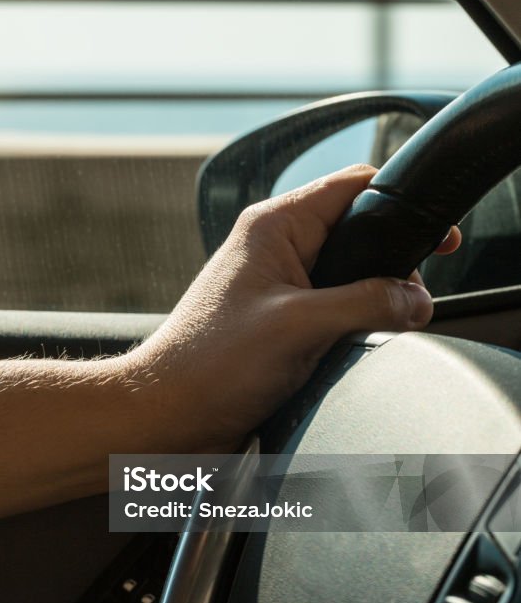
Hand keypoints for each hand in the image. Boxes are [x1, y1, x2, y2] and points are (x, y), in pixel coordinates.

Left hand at [124, 164, 460, 451]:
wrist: (168, 416)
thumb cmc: (208, 364)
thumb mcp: (299, 326)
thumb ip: (366, 304)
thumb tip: (416, 300)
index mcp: (274, 226)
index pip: (352, 186)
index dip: (398, 203)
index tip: (435, 233)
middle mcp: (276, 249)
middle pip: (357, 234)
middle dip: (389, 263)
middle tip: (406, 298)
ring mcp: (278, 288)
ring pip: (349, 278)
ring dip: (370, 301)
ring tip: (376, 328)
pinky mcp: (280, 324)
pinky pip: (333, 313)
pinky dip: (352, 326)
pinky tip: (353, 347)